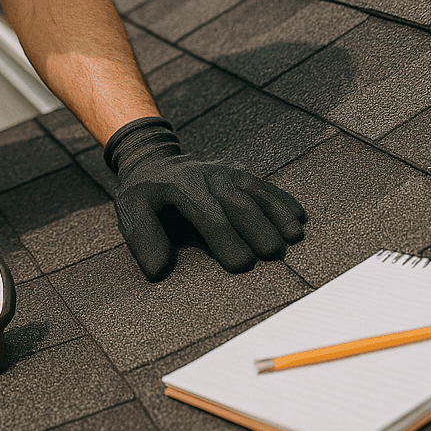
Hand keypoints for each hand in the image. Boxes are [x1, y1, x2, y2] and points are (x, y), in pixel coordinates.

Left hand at [104, 117, 305, 280]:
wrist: (154, 160)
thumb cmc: (146, 196)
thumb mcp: (131, 211)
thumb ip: (143, 238)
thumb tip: (159, 270)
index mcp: (178, 187)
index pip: (205, 213)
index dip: (224, 238)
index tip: (241, 264)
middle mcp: (205, 175)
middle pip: (235, 200)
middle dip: (255, 226)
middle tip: (272, 253)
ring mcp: (225, 171)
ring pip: (254, 190)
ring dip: (275, 212)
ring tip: (293, 236)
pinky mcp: (240, 172)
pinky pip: (264, 184)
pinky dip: (282, 199)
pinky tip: (299, 216)